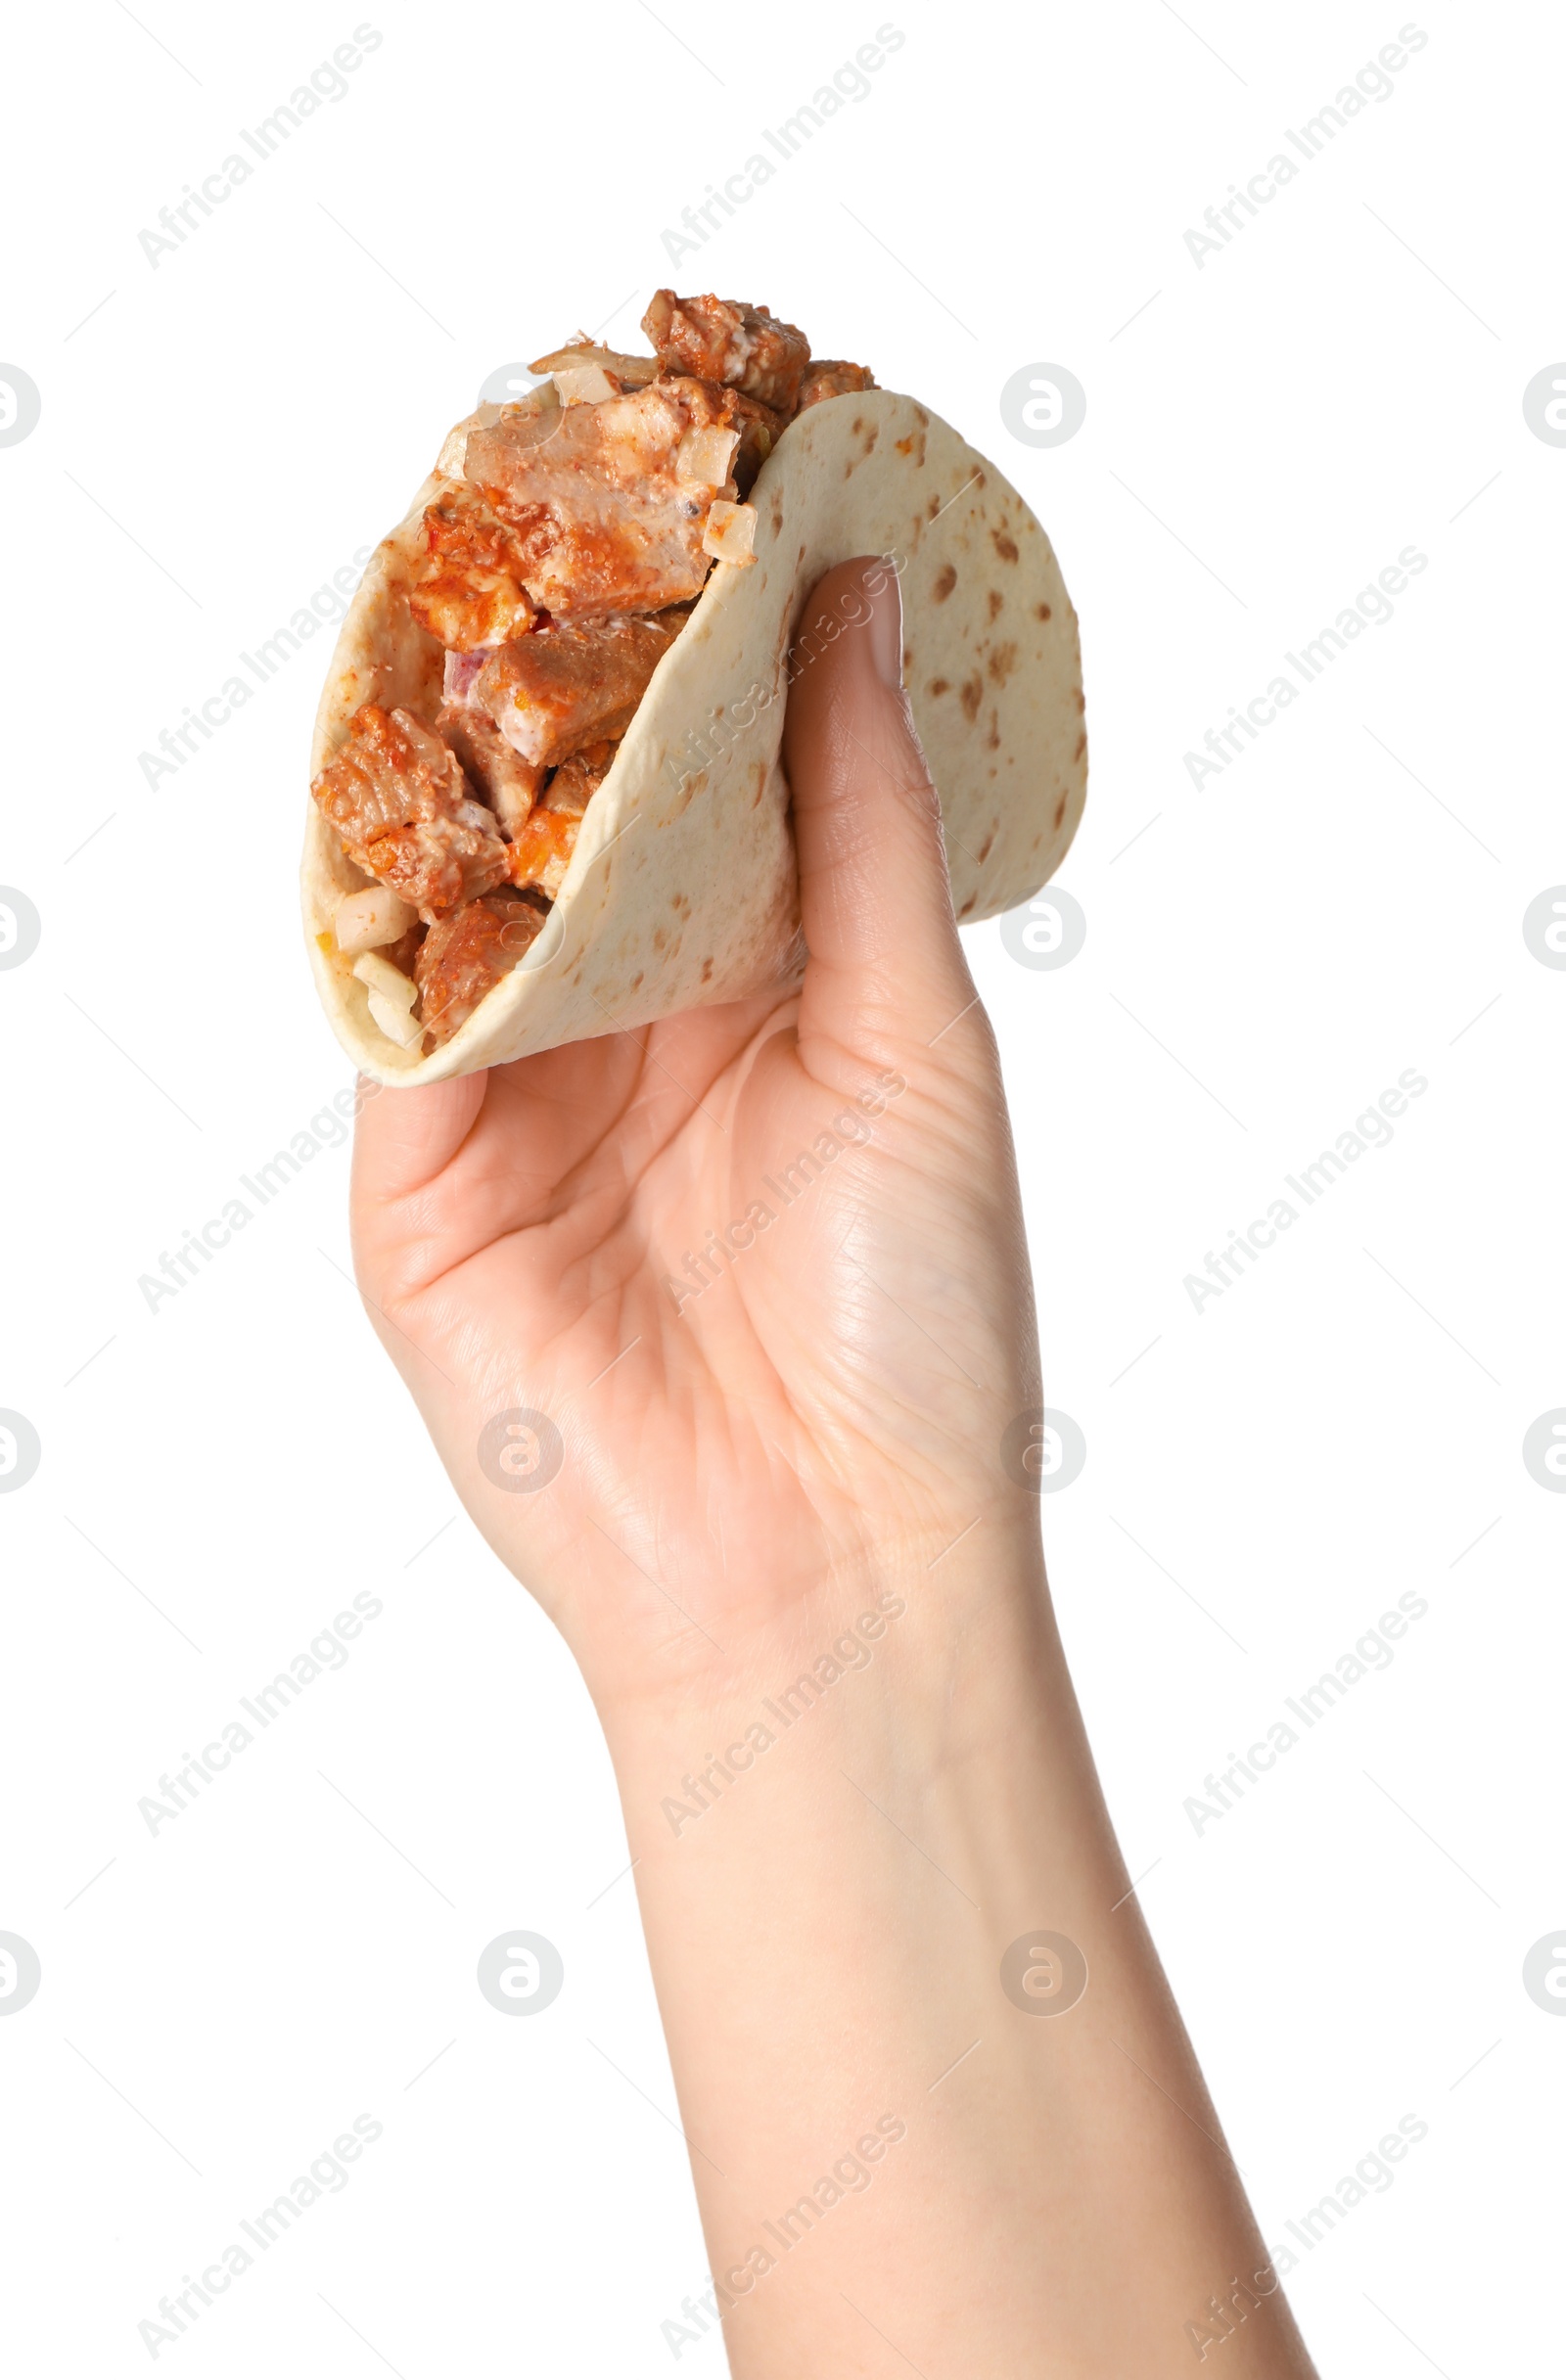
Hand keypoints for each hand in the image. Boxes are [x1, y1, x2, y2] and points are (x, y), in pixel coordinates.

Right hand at [351, 557, 1041, 1716]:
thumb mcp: (915, 1038)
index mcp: (773, 1009)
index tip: (700, 504)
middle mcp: (639, 1047)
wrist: (823, 1565)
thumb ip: (861, 823)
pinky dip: (393, 907)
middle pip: (576, 833)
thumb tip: (853, 601)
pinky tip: (404, 778)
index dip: (701, 660)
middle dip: (560, 689)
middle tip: (555, 504)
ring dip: (461, 768)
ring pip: (469, 905)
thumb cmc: (913, 1323)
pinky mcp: (419, 1195)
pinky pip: (391, 1023)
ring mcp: (520, 1117)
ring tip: (459, 590)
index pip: (712, 798)